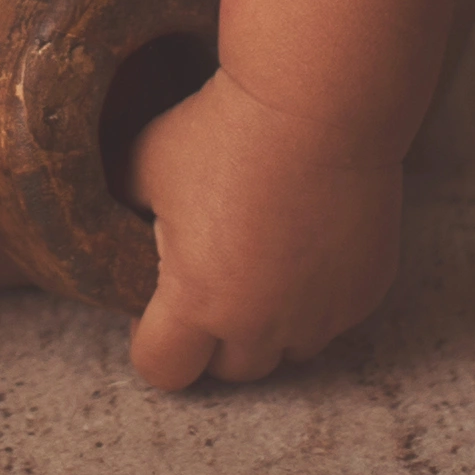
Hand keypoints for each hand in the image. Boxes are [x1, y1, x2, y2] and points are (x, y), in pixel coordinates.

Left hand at [123, 67, 405, 390]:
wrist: (317, 104)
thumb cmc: (224, 130)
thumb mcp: (147, 162)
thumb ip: (122, 205)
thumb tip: (111, 216)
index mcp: (196, 302)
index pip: (162, 370)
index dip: (153, 342)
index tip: (157, 307)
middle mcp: (260, 324)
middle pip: (230, 369)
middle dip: (215, 337)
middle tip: (213, 278)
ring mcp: (318, 313)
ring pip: (288, 349)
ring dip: (272, 323)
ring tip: (263, 262)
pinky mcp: (363, 292)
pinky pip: (332, 316)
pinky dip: (317, 296)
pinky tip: (308, 243)